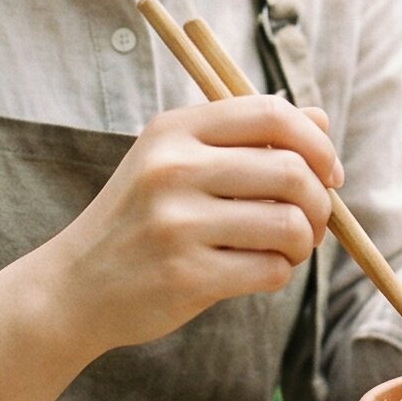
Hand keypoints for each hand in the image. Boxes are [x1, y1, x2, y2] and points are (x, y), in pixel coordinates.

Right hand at [39, 95, 340, 358]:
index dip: (316, 143)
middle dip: (319, 201)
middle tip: (313, 222)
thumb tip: (320, 118)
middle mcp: (174, 170)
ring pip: (288, 224)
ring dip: (304, 242)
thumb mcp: (175, 161)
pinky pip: (270, 270)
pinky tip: (258, 272)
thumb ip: (245, 137)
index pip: (271, 114)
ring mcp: (177, 224)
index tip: (328, 173)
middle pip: (291, 171)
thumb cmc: (139, 220)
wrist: (73, 286)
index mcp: (174, 131)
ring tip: (288, 249)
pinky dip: (279, 273)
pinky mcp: (185, 276)